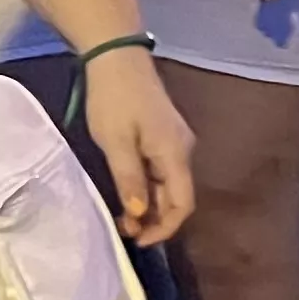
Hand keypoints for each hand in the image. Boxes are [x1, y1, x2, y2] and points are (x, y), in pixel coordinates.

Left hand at [74, 44, 195, 243]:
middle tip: (124, 230)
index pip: (183, 204)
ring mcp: (175, 142)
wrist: (117, 58)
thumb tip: (140, 214)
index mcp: (175, 154)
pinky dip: (148, 188)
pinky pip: (162, 171)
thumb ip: (129, 180)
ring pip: (169, 185)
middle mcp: (183, 150)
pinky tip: (129, 192)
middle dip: (155, 219)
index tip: (138, 241)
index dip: (165, 228)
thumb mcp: (115, 143)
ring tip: (123, 216)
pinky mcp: (165, 135)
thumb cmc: (115, 100)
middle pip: (178, 196)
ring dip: (150, 205)